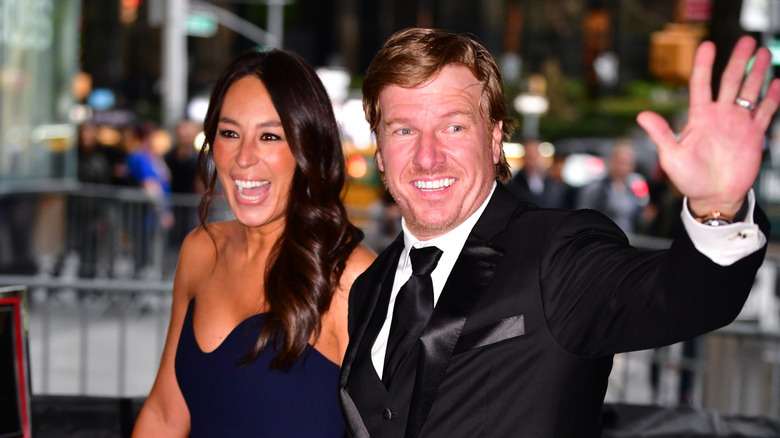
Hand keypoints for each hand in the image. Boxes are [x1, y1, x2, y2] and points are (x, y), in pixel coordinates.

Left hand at [637, 36, 779, 216]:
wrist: (713, 197)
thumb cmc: (688, 179)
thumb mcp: (671, 156)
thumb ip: (661, 134)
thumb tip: (642, 116)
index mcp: (699, 117)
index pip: (701, 84)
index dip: (704, 65)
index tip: (708, 45)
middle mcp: (719, 116)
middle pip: (730, 81)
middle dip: (739, 61)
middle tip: (748, 41)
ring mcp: (737, 124)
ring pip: (749, 91)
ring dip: (757, 73)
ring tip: (764, 53)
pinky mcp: (753, 135)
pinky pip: (764, 112)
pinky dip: (772, 98)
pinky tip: (777, 83)